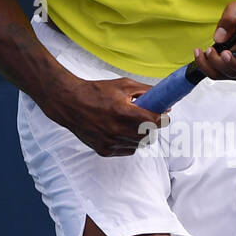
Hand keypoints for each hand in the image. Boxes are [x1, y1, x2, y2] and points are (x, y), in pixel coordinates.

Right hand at [42, 77, 164, 157]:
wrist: (70, 103)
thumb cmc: (96, 92)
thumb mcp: (123, 85)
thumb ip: (146, 92)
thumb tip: (165, 101)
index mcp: (123, 112)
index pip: (155, 121)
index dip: (163, 118)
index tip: (164, 115)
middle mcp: (117, 130)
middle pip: (150, 135)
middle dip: (152, 126)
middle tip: (146, 117)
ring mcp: (110, 142)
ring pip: (139, 144)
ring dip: (141, 135)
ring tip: (131, 123)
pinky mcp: (104, 150)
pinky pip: (128, 150)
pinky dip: (129, 142)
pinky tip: (121, 131)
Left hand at [193, 1, 235, 81]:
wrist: (231, 22)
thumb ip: (230, 19)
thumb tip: (220, 37)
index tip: (230, 53)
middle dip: (224, 64)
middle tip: (215, 51)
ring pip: (226, 75)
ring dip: (212, 64)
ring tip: (208, 49)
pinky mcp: (226, 69)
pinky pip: (214, 74)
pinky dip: (204, 65)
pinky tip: (199, 53)